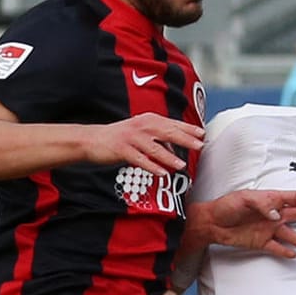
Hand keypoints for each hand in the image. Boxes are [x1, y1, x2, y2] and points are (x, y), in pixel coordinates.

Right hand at [82, 113, 204, 175]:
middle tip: (200, 146)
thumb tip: (176, 152)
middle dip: (184, 139)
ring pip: (154, 148)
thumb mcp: (141, 135)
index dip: (188, 129)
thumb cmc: (120, 138)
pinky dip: (151, 167)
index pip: (172, 124)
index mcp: (148, 120)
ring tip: (182, 166)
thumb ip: (159, 140)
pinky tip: (162, 173)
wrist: (92, 140)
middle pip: (167, 132)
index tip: (203, 134)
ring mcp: (131, 138)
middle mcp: (141, 126)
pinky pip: (139, 160)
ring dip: (169, 157)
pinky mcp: (122, 150)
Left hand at [184, 189, 295, 259]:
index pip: (295, 197)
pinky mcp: (262, 242)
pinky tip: (293, 255)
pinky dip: (286, 251)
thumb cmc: (227, 205)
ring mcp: (270, 229)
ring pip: (291, 234)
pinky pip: (278, 247)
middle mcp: (275, 214)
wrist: (211, 222)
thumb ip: (263, 205)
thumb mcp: (243, 198)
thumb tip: (277, 215)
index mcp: (272, 199)